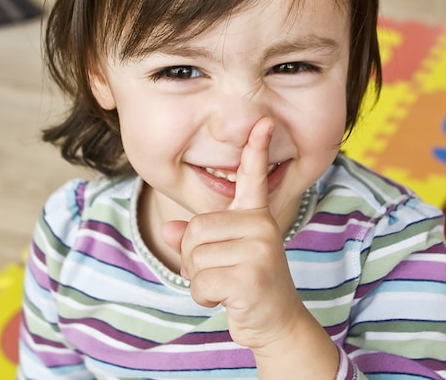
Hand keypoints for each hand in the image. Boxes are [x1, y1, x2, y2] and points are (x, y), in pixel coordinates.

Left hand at [161, 117, 308, 349]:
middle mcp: (260, 227)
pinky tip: (227, 300)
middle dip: (195, 259)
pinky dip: (204, 298)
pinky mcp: (251, 276)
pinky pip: (201, 282)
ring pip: (195, 257)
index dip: (256, 148)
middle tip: (221, 273)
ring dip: (200, 281)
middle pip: (195, 229)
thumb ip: (195, 239)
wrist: (277, 324)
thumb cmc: (247, 286)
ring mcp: (259, 250)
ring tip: (226, 287)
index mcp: (255, 216)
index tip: (265, 121)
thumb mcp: (220, 257)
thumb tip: (169, 230)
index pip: (254, 177)